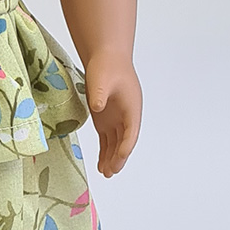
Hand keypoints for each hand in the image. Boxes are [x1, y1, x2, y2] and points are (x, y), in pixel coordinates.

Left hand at [85, 52, 141, 177]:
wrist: (105, 56)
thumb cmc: (108, 65)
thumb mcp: (102, 78)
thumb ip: (100, 94)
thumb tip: (98, 107)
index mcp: (132, 107)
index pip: (131, 131)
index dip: (126, 145)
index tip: (119, 157)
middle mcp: (127, 116)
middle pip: (125, 141)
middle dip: (118, 158)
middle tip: (111, 172)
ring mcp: (116, 119)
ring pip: (116, 143)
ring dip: (112, 158)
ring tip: (105, 173)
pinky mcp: (105, 119)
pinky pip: (107, 139)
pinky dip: (105, 151)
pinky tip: (101, 163)